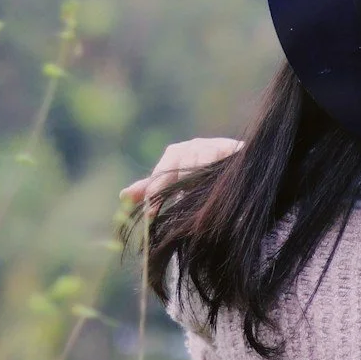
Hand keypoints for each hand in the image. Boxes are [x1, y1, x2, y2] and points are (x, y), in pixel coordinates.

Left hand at [122, 137, 242, 209]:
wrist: (237, 171)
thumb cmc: (202, 178)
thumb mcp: (175, 184)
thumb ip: (151, 189)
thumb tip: (122, 196)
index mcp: (177, 152)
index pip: (161, 172)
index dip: (154, 193)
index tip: (149, 214)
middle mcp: (193, 146)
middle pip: (177, 166)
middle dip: (167, 189)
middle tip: (161, 210)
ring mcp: (213, 145)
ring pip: (196, 164)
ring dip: (191, 182)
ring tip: (188, 201)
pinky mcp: (232, 148)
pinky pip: (217, 160)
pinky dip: (212, 174)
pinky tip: (211, 190)